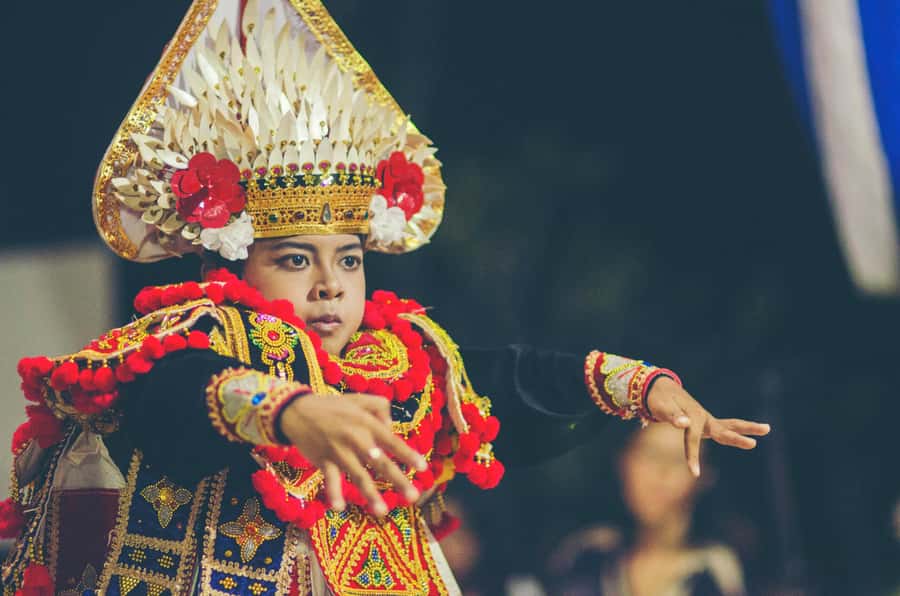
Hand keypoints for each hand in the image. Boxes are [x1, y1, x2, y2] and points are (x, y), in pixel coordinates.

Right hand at [279, 393, 427, 516]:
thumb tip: (391, 427)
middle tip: (413, 496)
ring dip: (370, 495)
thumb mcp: (359, 399)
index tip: (423, 468)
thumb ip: (380, 407)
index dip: (408, 454)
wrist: (297, 411)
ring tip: (383, 511)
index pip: (392, 441)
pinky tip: (339, 508)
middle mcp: (355, 438)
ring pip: (358, 476)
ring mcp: (339, 451)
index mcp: (366, 423)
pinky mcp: (323, 461)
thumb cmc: (333, 407)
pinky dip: (334, 493)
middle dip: (397, 480)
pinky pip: (330, 480)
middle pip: (380, 462)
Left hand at [646, 377, 769, 476]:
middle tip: (753, 444)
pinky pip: (725, 427)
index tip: (695, 474)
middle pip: (724, 429)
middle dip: (737, 439)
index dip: (693, 456)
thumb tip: (685, 423)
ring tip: (767, 428)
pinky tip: (752, 435)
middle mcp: (704, 417)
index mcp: (692, 415)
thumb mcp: (662, 407)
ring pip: (731, 425)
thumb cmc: (660, 400)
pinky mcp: (707, 422)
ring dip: (748, 428)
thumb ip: (673, 415)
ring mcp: (707, 419)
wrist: (662, 388)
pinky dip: (738, 431)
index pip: (693, 439)